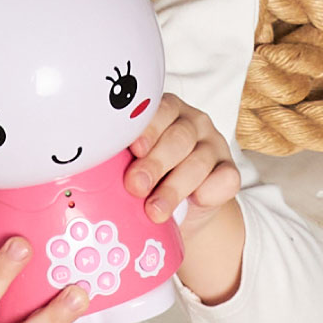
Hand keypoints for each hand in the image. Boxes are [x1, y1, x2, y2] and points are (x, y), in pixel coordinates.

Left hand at [124, 92, 241, 238]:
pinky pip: (226, 178)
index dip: (147, 129)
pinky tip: (195, 202)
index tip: (134, 148)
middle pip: (178, 137)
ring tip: (154, 211)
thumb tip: (92, 179)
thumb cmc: (148, 182)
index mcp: (163, 113)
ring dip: (175, 187)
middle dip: (155, 163)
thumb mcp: (131, 167)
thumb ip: (119, 164)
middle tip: (135, 186)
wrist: (180, 211)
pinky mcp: (230, 171)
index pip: (159, 110)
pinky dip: (209, 191)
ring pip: (199, 161)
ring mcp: (213, 145)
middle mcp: (191, 123)